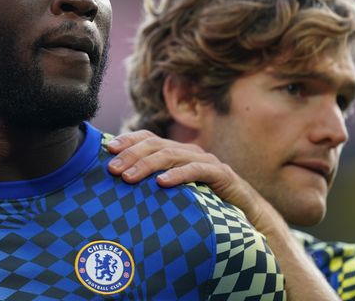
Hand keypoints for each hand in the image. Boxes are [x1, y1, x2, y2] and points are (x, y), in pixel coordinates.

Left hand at [106, 130, 273, 231]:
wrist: (247, 217)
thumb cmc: (205, 205)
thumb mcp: (174, 193)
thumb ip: (153, 185)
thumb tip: (120, 185)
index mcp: (177, 151)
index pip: (148, 137)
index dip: (128, 140)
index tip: (108, 149)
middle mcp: (189, 151)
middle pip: (155, 144)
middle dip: (131, 155)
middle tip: (113, 169)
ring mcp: (206, 161)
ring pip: (171, 155)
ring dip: (147, 165)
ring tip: (129, 177)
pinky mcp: (221, 174)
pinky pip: (197, 171)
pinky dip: (178, 175)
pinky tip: (161, 183)